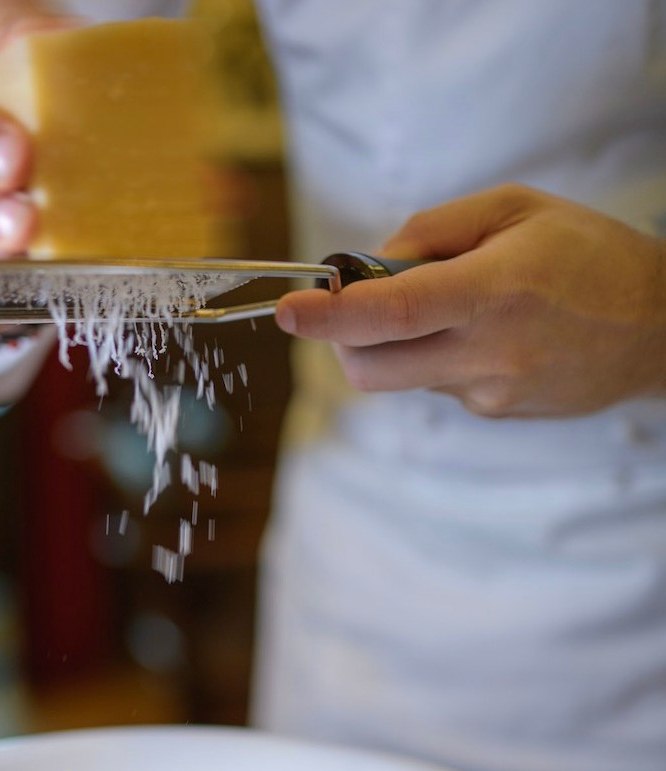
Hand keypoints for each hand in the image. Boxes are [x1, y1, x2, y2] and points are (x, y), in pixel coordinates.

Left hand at [274, 185, 665, 417]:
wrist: (658, 328)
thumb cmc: (589, 254)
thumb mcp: (514, 208)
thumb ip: (431, 231)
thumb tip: (369, 266)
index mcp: (493, 291)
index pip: (389, 314)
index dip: (328, 318)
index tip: (289, 311)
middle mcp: (488, 352)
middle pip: (371, 369)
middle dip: (341, 342)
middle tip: (354, 308)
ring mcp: (491, 393)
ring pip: (402, 379)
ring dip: (397, 344)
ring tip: (453, 308)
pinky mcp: (495, 414)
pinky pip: (438, 387)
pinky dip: (436, 358)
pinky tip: (484, 335)